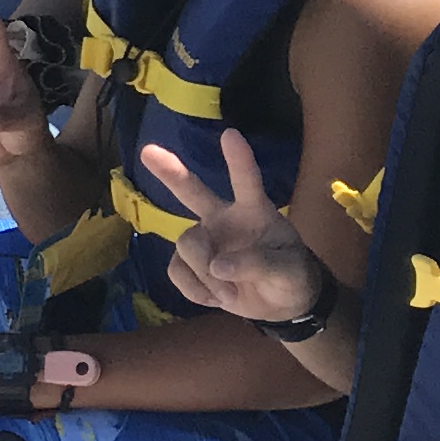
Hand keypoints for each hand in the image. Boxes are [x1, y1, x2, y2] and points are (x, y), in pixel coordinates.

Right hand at [140, 126, 332, 327]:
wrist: (281, 305)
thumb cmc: (291, 276)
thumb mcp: (289, 271)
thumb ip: (259, 264)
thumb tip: (218, 266)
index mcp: (253, 212)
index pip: (246, 182)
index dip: (238, 160)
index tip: (230, 135)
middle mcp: (223, 219)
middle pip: (192, 191)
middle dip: (169, 171)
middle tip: (148, 152)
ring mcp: (205, 241)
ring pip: (186, 245)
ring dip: (204, 273)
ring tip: (228, 292)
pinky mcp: (190, 265)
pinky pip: (178, 272)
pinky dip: (195, 290)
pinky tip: (215, 296)